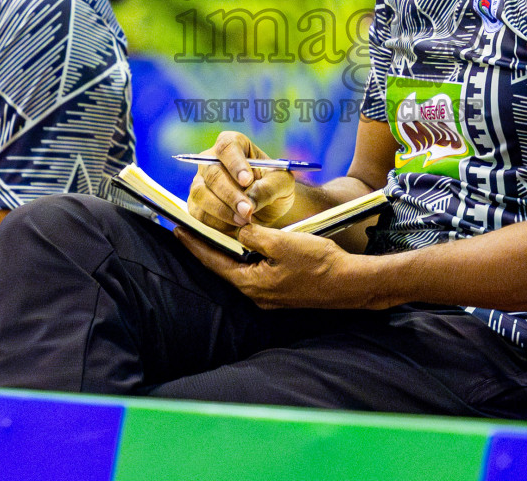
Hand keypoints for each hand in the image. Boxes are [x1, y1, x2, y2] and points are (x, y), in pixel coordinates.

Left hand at [176, 223, 377, 309]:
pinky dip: (246, 257)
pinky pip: (255, 272)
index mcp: (251, 283)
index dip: (195, 245)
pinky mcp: (280, 292)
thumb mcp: (282, 242)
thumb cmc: (317, 263)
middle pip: (223, 268)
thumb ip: (254, 235)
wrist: (348, 283)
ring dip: (227, 252)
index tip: (178, 230)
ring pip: (240, 269)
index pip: (213, 262)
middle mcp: (255, 294)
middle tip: (190, 229)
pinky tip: (245, 245)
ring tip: (213, 234)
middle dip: (207, 248)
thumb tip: (239, 229)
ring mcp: (268, 296)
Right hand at [186, 131, 296, 233]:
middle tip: (247, 210)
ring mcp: (201, 182)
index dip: (235, 163)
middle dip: (230, 194)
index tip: (247, 181)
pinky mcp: (196, 204)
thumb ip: (269, 187)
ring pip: (200, 193)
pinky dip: (215, 223)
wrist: (269, 209)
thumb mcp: (282, 184)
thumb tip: (250, 199)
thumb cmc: (275, 188)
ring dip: (221, 210)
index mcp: (234, 145)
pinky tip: (234, 228)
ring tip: (244, 221)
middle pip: (212, 172)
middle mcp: (212, 160)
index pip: (227, 146)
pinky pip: (198, 213)